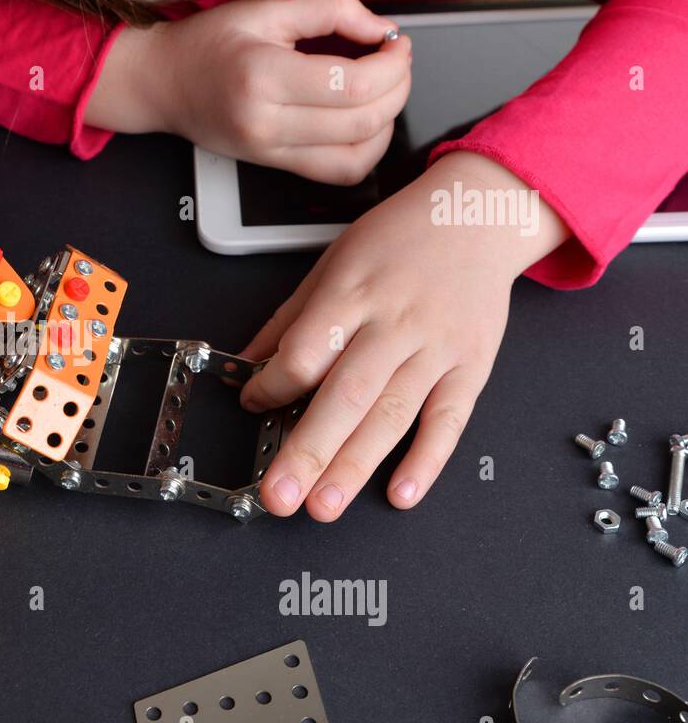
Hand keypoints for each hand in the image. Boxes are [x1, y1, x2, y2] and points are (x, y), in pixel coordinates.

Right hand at [88, 0, 410, 184]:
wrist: (164, 82)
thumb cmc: (210, 42)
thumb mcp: (268, 8)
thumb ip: (331, 10)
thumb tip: (384, 31)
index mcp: (264, 78)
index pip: (354, 84)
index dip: (392, 64)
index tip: (396, 43)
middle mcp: (267, 124)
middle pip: (363, 120)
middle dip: (398, 87)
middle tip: (397, 61)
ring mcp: (271, 152)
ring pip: (358, 156)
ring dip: (388, 122)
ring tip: (385, 90)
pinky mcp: (275, 167)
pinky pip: (339, 173)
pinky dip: (368, 151)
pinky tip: (367, 122)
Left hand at [238, 151, 569, 519]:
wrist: (476, 216)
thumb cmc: (398, 240)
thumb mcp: (331, 264)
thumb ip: (290, 319)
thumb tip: (247, 364)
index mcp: (352, 294)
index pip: (306, 352)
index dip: (273, 386)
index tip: (252, 405)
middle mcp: (394, 325)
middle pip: (346, 396)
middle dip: (308, 451)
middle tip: (279, 496)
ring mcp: (436, 349)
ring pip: (392, 415)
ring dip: (355, 466)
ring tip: (323, 505)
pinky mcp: (471, 368)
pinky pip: (449, 420)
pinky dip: (427, 460)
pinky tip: (401, 493)